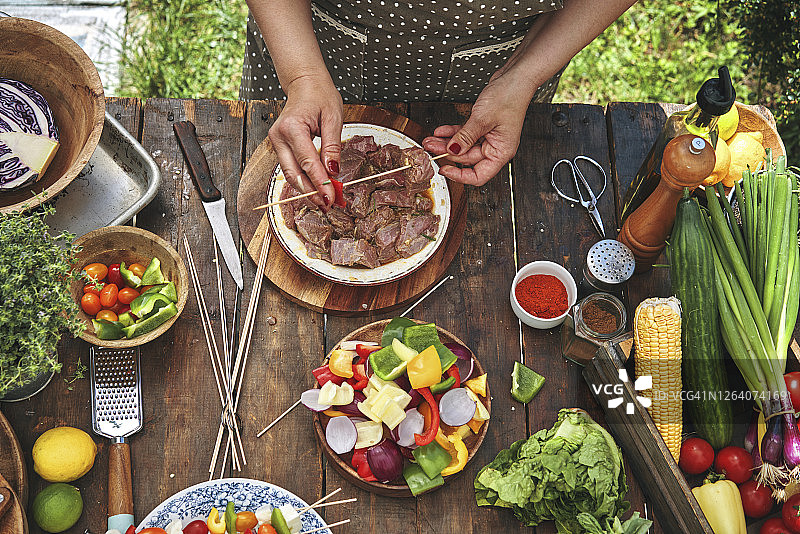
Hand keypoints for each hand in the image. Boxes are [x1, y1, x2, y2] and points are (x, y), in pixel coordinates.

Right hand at [268, 74, 342, 207]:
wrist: (304, 83)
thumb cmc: (319, 95)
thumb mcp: (333, 118)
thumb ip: (332, 146)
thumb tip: (333, 170)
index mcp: (292, 127)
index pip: (307, 162)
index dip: (319, 182)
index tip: (331, 197)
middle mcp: (279, 136)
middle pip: (293, 173)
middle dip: (310, 192)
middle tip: (327, 205)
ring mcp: (276, 141)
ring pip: (289, 174)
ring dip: (306, 189)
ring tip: (323, 201)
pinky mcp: (279, 146)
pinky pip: (290, 167)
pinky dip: (302, 180)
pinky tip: (315, 188)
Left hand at [422, 72, 529, 185]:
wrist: (516, 76)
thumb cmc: (510, 96)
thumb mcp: (482, 119)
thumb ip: (465, 137)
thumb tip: (453, 150)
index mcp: (501, 151)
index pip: (479, 175)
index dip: (460, 176)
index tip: (444, 170)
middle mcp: (495, 147)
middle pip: (467, 159)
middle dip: (447, 153)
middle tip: (431, 148)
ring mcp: (489, 136)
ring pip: (463, 146)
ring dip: (446, 142)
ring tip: (431, 140)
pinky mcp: (482, 126)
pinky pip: (464, 134)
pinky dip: (452, 132)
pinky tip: (441, 131)